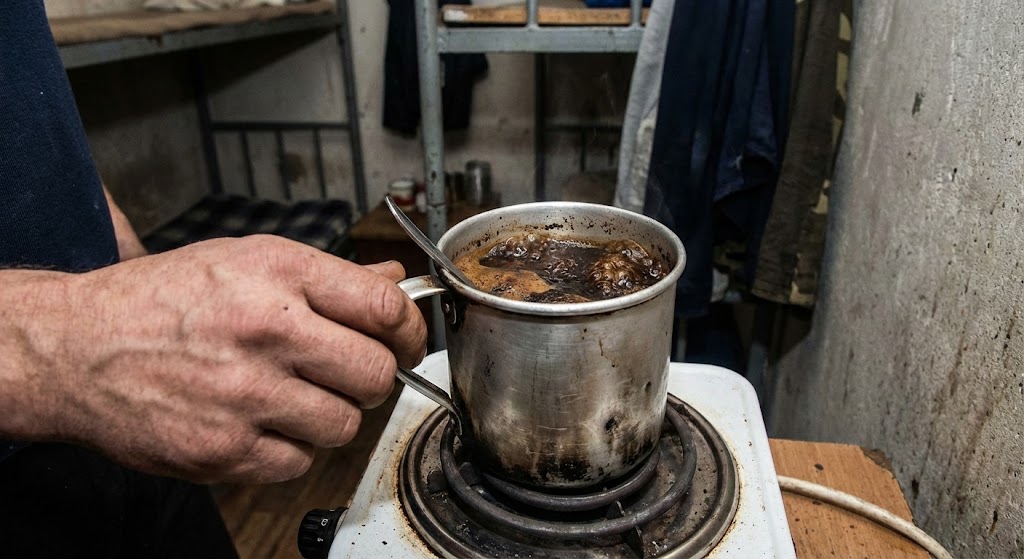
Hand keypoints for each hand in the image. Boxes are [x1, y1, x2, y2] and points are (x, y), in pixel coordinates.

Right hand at [33, 235, 425, 482]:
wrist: (77, 348)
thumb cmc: (159, 301)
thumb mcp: (244, 261)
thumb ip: (326, 277)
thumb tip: (392, 280)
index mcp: (276, 274)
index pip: (384, 307)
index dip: (410, 329)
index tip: (406, 340)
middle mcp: (265, 331)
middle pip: (375, 373)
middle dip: (371, 376)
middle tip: (346, 371)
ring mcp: (244, 395)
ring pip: (344, 424)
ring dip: (329, 415)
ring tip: (292, 395)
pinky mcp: (224, 450)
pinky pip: (299, 462)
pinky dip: (289, 448)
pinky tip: (260, 422)